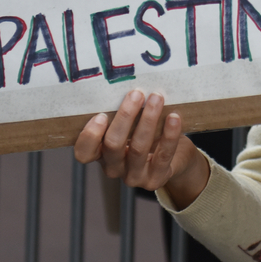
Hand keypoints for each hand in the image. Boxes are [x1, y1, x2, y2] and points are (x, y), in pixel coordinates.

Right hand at [75, 89, 209, 204]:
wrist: (176, 159)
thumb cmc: (150, 135)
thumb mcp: (132, 126)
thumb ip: (124, 114)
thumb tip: (126, 82)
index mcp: (101, 154)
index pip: (84, 153)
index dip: (89, 136)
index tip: (101, 115)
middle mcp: (114, 168)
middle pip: (112, 145)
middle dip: (125, 117)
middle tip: (136, 94)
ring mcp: (134, 176)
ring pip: (138, 148)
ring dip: (148, 120)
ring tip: (157, 98)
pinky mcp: (156, 179)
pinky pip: (163, 156)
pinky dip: (169, 135)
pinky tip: (174, 118)